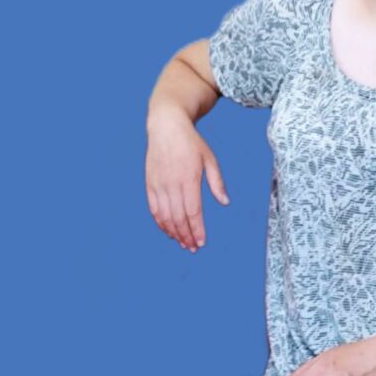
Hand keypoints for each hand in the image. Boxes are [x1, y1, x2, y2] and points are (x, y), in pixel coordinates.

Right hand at [145, 108, 229, 252]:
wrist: (166, 126)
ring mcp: (158, 184)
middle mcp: (172, 183)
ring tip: (183, 243)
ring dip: (174, 233)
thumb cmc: (191, 142)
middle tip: (194, 248)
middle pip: (178, 218)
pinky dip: (161, 223)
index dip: (197, 230)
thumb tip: (225, 202)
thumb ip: (216, 182)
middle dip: (186, 236)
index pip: (193, 211)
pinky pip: (154, 209)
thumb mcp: (209, 158)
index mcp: (189, 178)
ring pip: (165, 216)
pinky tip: (169, 231)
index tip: (202, 243)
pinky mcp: (150, 183)